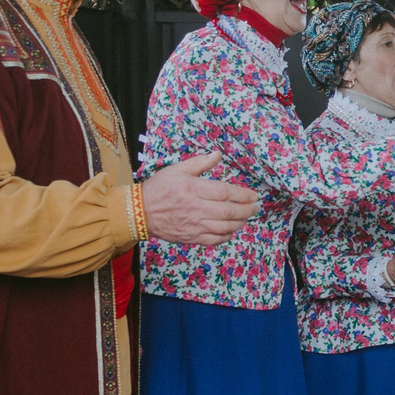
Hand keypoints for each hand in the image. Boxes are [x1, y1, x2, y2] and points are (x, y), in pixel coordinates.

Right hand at [142, 152, 258, 245]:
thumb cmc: (159, 188)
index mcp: (193, 189)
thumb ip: (199, 163)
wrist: (139, 212)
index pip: (225, 192)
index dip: (243, 195)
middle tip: (256, 207)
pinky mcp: (191, 237)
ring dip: (240, 223)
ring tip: (246, 217)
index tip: (253, 195)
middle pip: (228, 212)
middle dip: (247, 210)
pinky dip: (226, 236)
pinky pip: (214, 240)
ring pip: (224, 227)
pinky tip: (231, 230)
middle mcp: (196, 208)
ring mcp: (194, 225)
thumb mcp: (177, 170)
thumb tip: (218, 154)